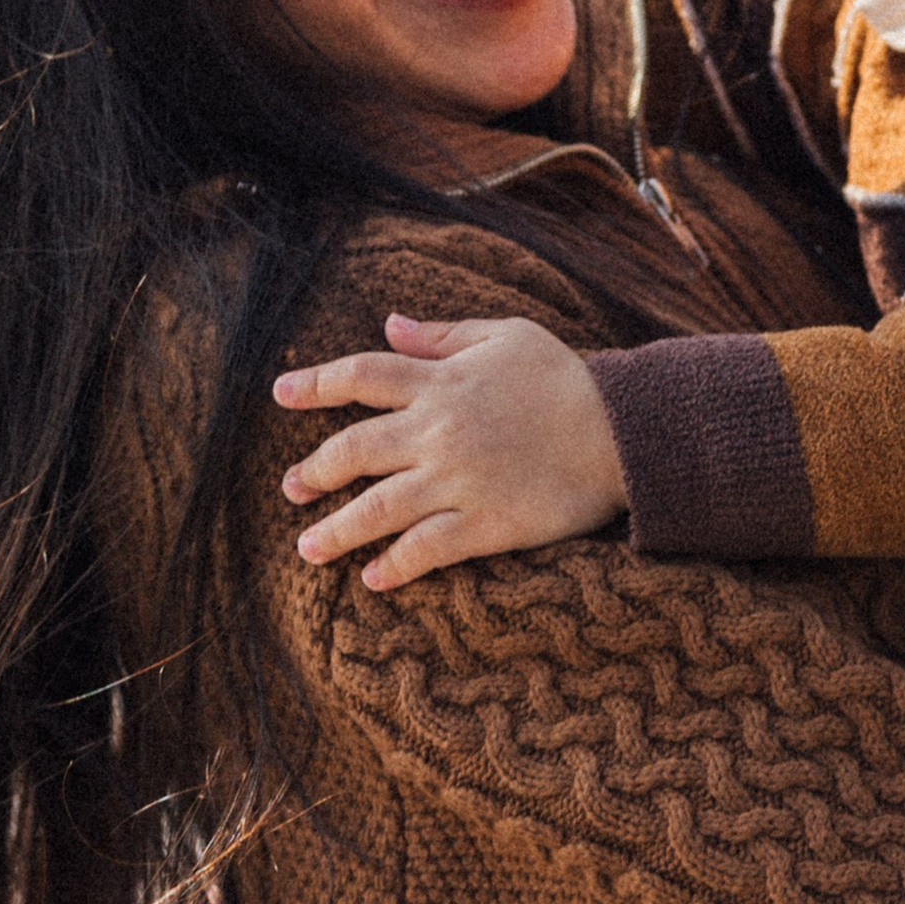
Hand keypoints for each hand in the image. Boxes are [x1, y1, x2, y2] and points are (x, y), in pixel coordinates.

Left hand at [273, 313, 627, 588]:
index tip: (280, 393)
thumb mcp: (507, 336)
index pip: (361, 376)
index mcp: (441, 382)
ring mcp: (458, 481)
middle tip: (291, 487)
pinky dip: (394, 566)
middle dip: (315, 470)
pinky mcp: (485, 524)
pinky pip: (425, 549)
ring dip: (336, 530)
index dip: (314, 383)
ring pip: (378, 508)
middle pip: (354, 450)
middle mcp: (438, 431)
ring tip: (308, 549)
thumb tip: (389, 324)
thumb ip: (443, 335)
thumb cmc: (566, 379)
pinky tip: (373, 579)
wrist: (623, 431)